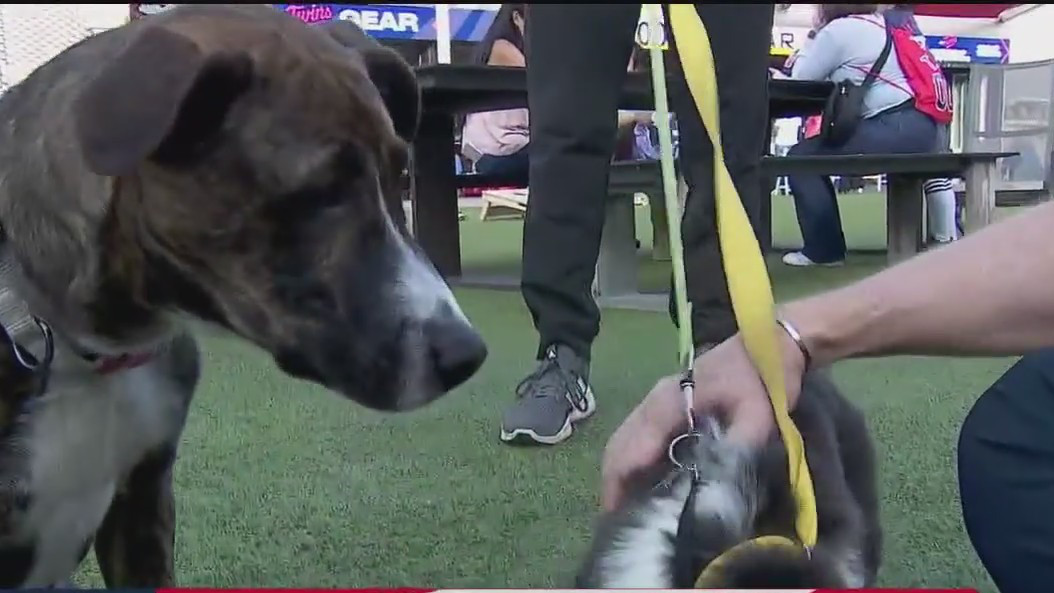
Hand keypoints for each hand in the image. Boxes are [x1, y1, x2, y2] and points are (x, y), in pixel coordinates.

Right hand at [600, 332, 807, 510]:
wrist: (771, 343)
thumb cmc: (762, 379)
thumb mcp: (757, 416)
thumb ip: (735, 452)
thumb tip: (717, 490)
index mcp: (667, 404)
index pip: (629, 451)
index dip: (618, 487)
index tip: (617, 520)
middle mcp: (653, 401)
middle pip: (618, 447)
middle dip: (613, 484)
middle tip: (618, 521)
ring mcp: (657, 399)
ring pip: (625, 440)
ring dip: (621, 473)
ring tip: (628, 506)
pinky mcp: (667, 401)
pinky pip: (638, 434)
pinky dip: (633, 460)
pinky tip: (646, 480)